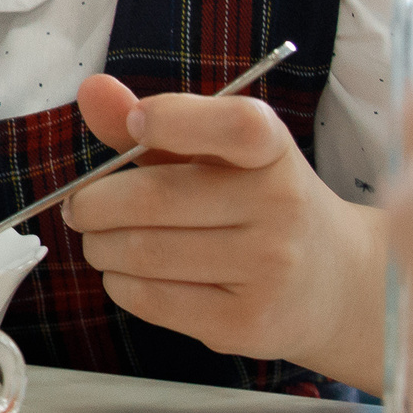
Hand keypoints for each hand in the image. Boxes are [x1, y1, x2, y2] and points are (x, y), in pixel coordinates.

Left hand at [67, 74, 386, 388]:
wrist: (332, 281)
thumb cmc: (258, 205)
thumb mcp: (222, 155)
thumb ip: (157, 123)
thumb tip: (92, 90)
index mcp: (275, 152)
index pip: (235, 126)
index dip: (176, 118)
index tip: (137, 122)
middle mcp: (281, 207)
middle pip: (155, 199)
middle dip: (94, 203)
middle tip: (80, 207)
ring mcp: (268, 269)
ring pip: (143, 253)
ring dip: (101, 246)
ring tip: (101, 241)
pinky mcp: (245, 323)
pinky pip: (151, 300)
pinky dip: (119, 284)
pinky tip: (126, 274)